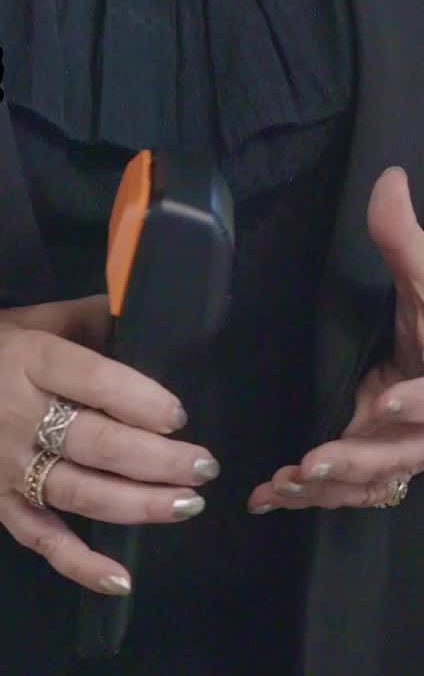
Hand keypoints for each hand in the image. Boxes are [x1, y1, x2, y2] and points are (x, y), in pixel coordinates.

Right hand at [0, 294, 218, 595]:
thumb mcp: (35, 318)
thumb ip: (89, 318)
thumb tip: (146, 311)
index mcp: (27, 358)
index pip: (91, 380)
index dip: (139, 399)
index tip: (178, 415)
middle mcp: (15, 414)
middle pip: (95, 443)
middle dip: (156, 459)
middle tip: (203, 467)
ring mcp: (4, 465)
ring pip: (80, 493)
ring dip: (138, 504)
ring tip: (187, 504)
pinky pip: (41, 538)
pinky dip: (81, 563)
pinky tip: (122, 578)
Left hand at [248, 166, 423, 513]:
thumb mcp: (423, 283)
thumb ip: (404, 240)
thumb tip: (388, 179)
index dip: (418, 402)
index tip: (387, 400)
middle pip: (401, 453)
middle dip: (360, 457)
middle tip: (314, 460)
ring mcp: (401, 450)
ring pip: (370, 480)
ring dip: (329, 486)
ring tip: (284, 481)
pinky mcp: (374, 463)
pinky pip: (347, 488)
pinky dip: (310, 496)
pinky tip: (267, 496)